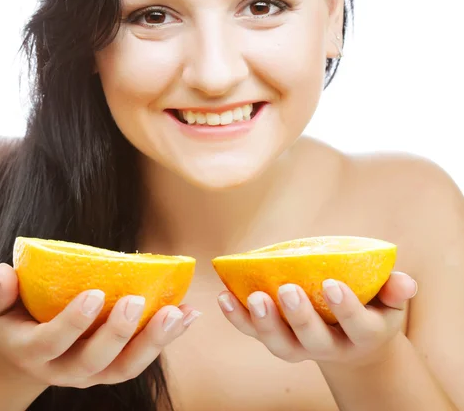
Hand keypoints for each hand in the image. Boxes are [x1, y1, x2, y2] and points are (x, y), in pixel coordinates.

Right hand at [0, 263, 200, 387]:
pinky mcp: (113, 370)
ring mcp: (93, 374)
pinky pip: (142, 359)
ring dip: (154, 341)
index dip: (73, 322)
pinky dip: (167, 338)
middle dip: (118, 332)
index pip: (52, 342)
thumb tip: (3, 270)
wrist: (26, 357)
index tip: (94, 293)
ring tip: (178, 314)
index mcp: (35, 353)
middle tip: (137, 301)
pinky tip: (188, 315)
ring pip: (126, 368)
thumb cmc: (15, 322)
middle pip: (94, 361)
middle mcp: (65, 371)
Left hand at [217, 271, 416, 368]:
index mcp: (363, 335)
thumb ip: (395, 290)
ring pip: (281, 345)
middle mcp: (331, 347)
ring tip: (251, 297)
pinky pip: (255, 334)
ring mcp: (302, 347)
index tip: (332, 284)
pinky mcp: (278, 339)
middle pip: (314, 340)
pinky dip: (237, 319)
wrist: (353, 341)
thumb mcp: (389, 302)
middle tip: (287, 290)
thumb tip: (405, 281)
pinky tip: (223, 298)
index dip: (347, 308)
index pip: (358, 326)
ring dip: (263, 323)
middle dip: (300, 317)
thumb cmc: (372, 308)